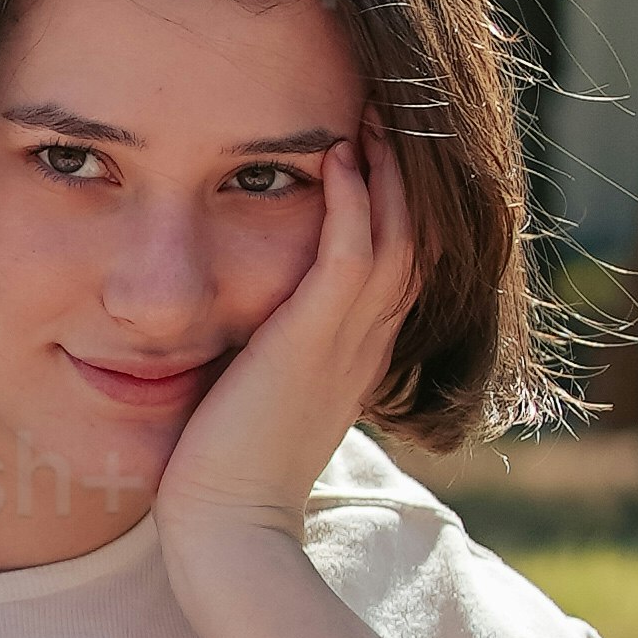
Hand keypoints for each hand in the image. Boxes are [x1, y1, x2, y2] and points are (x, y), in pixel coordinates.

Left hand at [154, 121, 425, 572]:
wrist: (225, 528)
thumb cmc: (222, 472)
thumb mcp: (257, 397)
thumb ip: (263, 354)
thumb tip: (235, 323)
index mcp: (354, 355)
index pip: (397, 263)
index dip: (395, 204)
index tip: (372, 148)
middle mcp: (364, 344)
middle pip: (415, 238)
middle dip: (404, 172)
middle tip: (386, 109)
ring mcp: (346, 344)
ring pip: (397, 237)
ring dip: (386, 170)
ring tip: (369, 110)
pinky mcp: (314, 344)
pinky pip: (351, 255)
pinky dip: (351, 202)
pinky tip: (335, 156)